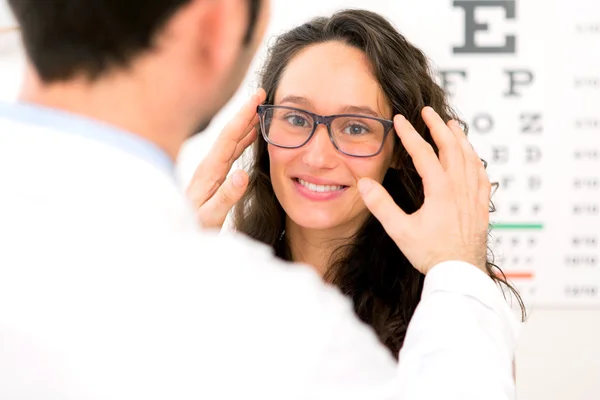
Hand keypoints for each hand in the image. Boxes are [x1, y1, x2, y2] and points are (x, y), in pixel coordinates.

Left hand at [186, 88, 266, 228]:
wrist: (179, 232)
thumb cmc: (196, 225)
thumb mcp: (212, 215)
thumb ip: (227, 195)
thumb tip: (242, 174)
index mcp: (210, 170)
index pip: (229, 136)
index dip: (244, 116)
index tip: (256, 97)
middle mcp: (210, 165)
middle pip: (231, 132)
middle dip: (246, 112)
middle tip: (262, 93)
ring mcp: (212, 169)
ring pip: (232, 140)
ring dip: (246, 123)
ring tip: (260, 109)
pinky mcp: (215, 175)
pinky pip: (232, 151)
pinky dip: (243, 138)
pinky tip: (251, 135)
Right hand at [358, 107, 489, 273]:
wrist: (460, 273)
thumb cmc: (432, 254)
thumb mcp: (400, 230)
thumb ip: (381, 206)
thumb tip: (365, 184)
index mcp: (441, 190)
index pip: (424, 153)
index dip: (410, 135)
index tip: (400, 121)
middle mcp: (460, 188)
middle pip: (451, 147)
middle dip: (438, 126)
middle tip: (428, 112)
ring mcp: (473, 196)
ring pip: (469, 158)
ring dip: (460, 139)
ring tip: (452, 125)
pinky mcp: (480, 206)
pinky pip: (482, 175)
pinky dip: (476, 160)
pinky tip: (473, 158)